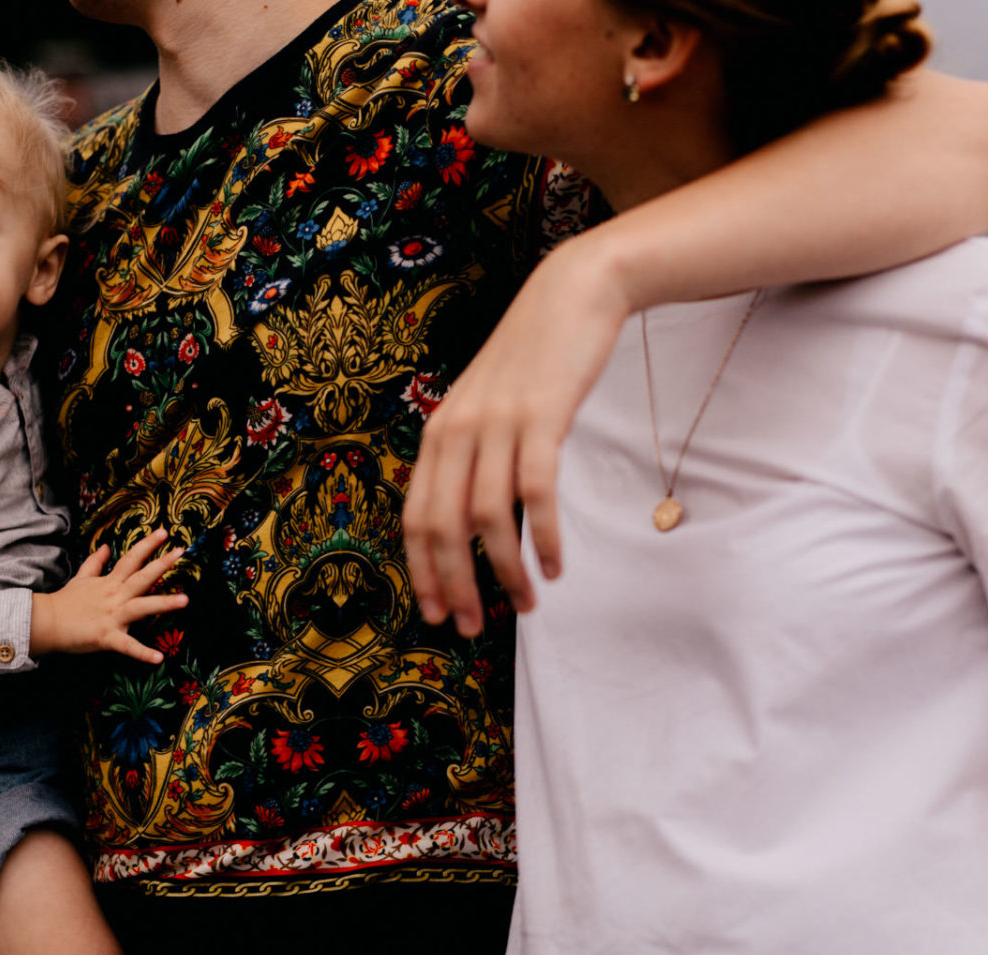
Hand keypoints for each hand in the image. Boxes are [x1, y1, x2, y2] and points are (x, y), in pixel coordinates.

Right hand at [32, 528, 188, 661]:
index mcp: (109, 583)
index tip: (164, 532)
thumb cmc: (65, 602)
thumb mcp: (81, 578)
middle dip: (162, 564)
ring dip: (163, 603)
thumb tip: (106, 546)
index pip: (131, 560)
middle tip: (181, 552)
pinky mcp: (107, 637)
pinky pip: (128, 646)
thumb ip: (95, 563)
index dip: (147, 545)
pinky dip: (142, 653)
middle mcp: (114, 596)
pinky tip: (159, 658)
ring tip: (185, 600)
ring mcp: (112, 616)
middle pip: (142, 577)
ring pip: (142, 607)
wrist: (45, 622)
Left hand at [402, 237, 633, 635]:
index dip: (422, 573)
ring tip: (527, 604)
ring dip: (506, 571)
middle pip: (443, 527)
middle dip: (456, 585)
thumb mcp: (487, 408)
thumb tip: (476, 524)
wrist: (572, 295)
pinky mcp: (541, 417)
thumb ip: (474, 457)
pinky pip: (535, 491)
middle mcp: (457, 430)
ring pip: (487, 516)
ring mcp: (497, 423)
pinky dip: (542, 536)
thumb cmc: (534, 360)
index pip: (415, 518)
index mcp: (439, 434)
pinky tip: (554, 566)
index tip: (438, 615)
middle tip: (474, 628)